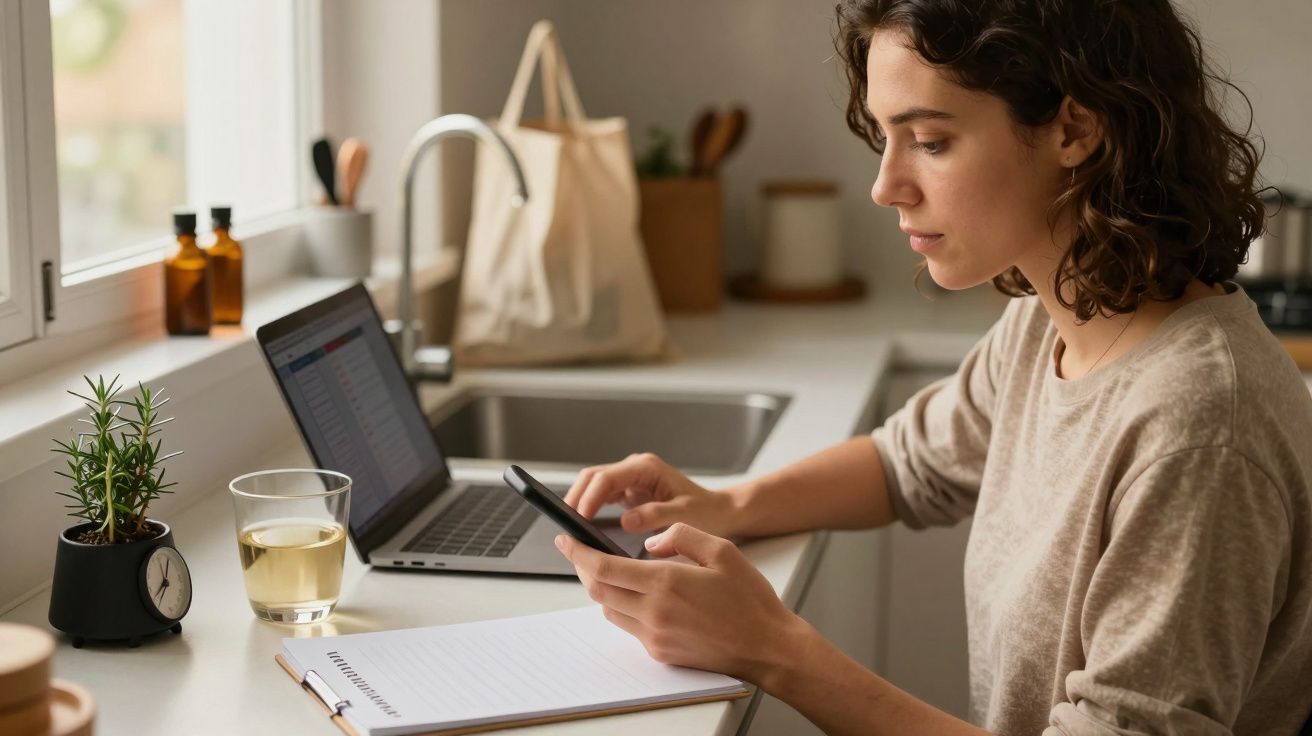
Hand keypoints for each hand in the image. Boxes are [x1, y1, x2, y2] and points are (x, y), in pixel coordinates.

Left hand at [554, 522, 803, 681]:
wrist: (768, 646)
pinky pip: (628, 627)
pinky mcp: (661, 652)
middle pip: (598, 590)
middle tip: (580, 552)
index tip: (565, 540)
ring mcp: (655, 636)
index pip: (604, 567)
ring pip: (609, 610)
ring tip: (611, 571)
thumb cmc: (750, 599)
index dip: (578, 553)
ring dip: (603, 589)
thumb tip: (650, 543)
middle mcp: (654, 612)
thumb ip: (680, 536)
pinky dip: (623, 607)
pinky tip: (638, 595)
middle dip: (583, 569)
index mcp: (666, 582)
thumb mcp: (721, 549)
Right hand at [564, 453, 740, 537]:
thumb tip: (626, 521)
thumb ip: (656, 515)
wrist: (718, 510)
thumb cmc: (705, 510)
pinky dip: (590, 507)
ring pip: (594, 484)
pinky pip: (602, 495)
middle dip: (577, 497)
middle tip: (566, 524)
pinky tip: (584, 524)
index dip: (589, 497)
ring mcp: (630, 478)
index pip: (607, 477)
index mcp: (646, 468)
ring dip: (580, 501)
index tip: (579, 518)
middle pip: (593, 476)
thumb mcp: (685, 514)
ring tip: (570, 526)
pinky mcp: (629, 490)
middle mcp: (635, 468)